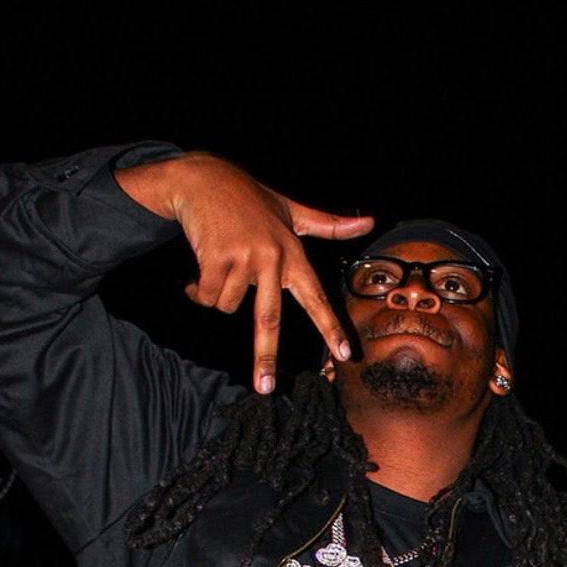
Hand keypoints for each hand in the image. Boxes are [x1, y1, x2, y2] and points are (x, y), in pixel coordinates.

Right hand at [114, 152, 373, 392]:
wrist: (203, 178)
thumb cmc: (250, 199)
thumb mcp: (292, 210)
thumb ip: (329, 224)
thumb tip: (369, 219)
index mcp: (293, 254)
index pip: (316, 298)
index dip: (330, 328)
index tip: (344, 355)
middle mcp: (272, 259)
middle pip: (269, 319)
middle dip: (265, 357)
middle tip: (265, 388)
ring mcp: (243, 258)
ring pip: (228, 306)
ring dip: (216, 296)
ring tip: (216, 269)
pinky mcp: (215, 258)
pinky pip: (207, 296)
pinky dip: (197, 290)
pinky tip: (196, 273)